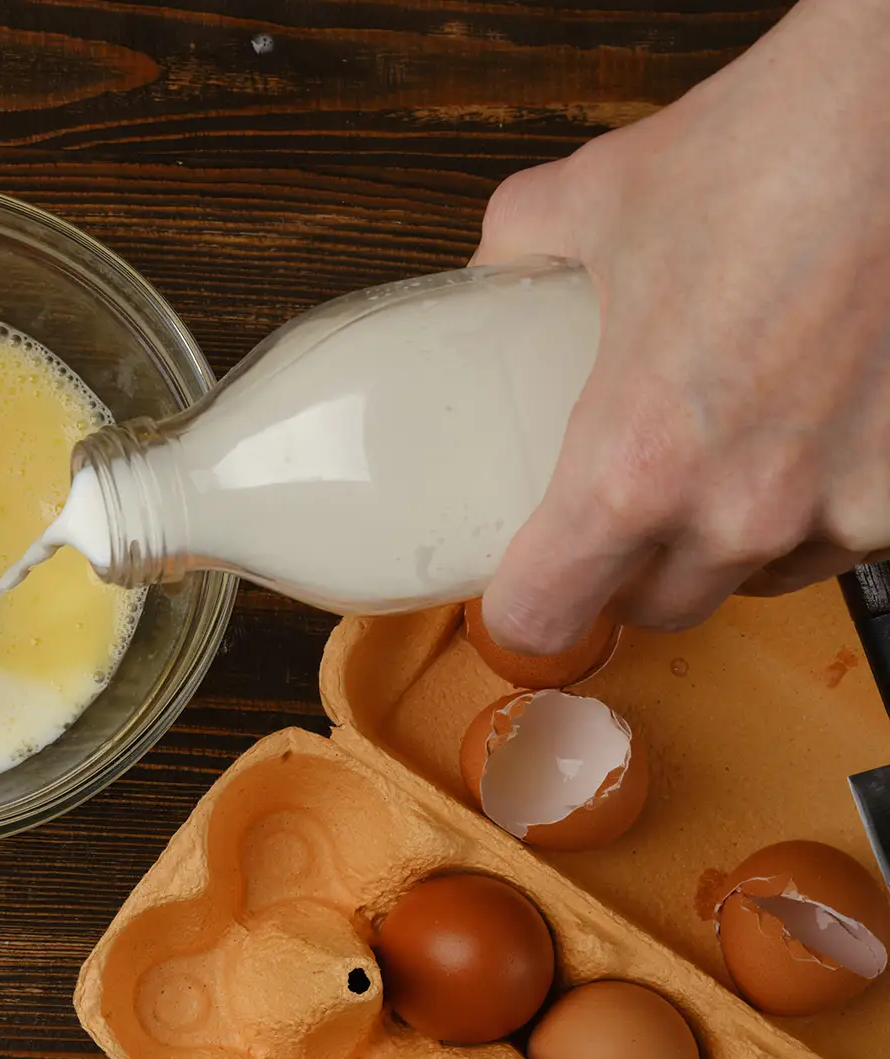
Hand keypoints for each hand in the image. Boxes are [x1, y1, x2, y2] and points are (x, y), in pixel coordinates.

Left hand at [473, 0, 889, 652]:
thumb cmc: (766, 156)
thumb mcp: (591, 202)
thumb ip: (519, 249)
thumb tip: (492, 269)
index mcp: (635, 465)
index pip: (547, 616)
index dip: (521, 611)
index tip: (520, 592)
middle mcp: (743, 509)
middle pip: (659, 607)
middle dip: (631, 570)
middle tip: (622, 509)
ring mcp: (846, 507)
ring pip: (763, 576)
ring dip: (734, 539)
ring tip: (728, 450)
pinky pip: (852, 533)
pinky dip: (829, 499)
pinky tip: (815, 426)